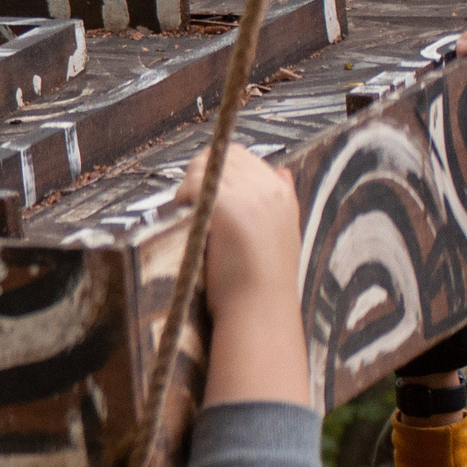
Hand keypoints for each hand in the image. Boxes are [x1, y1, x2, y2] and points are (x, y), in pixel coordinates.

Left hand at [175, 145, 301, 326]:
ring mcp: (249, 194)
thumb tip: (282, 170)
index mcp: (283, 194)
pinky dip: (183, 197)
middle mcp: (270, 188)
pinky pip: (192, 182)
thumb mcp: (281, 235)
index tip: (206, 196)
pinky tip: (186, 218)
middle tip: (192, 205)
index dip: (218, 172)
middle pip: (222, 156)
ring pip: (203, 167)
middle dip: (200, 174)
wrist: (259, 310)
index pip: (242, 158)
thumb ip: (278, 203)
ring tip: (190, 215)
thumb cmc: (262, 281)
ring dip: (189, 186)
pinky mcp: (227, 204)